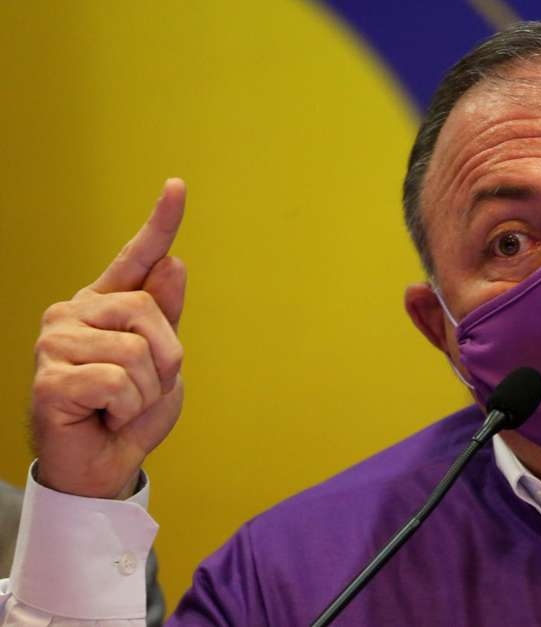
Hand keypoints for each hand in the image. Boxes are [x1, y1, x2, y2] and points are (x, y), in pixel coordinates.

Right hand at [31, 179, 187, 498]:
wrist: (104, 465)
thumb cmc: (130, 411)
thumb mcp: (162, 364)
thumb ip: (165, 317)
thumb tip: (174, 263)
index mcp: (106, 306)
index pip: (136, 258)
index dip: (160, 223)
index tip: (178, 186)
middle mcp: (74, 313)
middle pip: (148, 313)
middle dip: (164, 361)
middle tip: (142, 390)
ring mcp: (55, 344)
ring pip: (136, 353)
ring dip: (145, 392)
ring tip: (120, 405)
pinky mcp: (50, 379)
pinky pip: (117, 382)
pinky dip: (127, 408)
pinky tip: (105, 416)